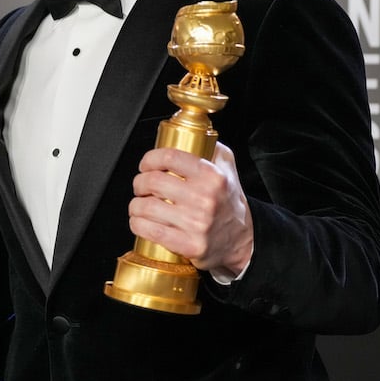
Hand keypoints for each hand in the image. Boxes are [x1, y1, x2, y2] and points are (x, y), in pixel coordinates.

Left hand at [128, 142, 253, 279]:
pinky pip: (150, 231)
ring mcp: (196, 224)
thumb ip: (210, 147)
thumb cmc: (229, 201)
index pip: (169, 157)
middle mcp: (205, 198)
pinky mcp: (189, 245)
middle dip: (139, 183)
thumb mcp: (227, 168)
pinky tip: (139, 221)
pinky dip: (137, 224)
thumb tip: (188, 134)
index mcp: (212, 176)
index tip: (146, 165)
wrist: (244, 239)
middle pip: (153, 182)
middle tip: (141, 186)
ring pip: (146, 207)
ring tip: (139, 205)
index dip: (149, 159)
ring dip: (135, 205)